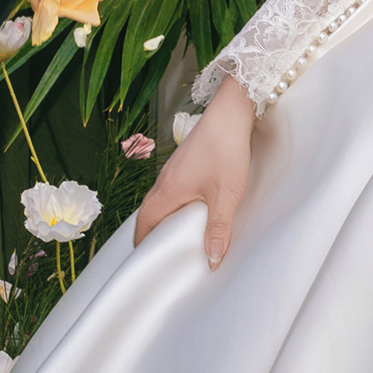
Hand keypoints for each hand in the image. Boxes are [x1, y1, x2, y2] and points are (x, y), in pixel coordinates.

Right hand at [134, 75, 255, 267]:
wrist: (230, 112)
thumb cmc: (225, 150)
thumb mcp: (226, 195)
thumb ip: (218, 227)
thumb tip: (212, 259)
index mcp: (167, 191)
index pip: (144, 223)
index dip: (143, 242)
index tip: (146, 259)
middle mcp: (165, 180)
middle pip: (149, 212)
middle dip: (153, 232)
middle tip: (163, 251)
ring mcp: (174, 169)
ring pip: (161, 199)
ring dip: (165, 216)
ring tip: (178, 233)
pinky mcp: (185, 161)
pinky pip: (172, 188)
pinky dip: (175, 202)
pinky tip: (193, 206)